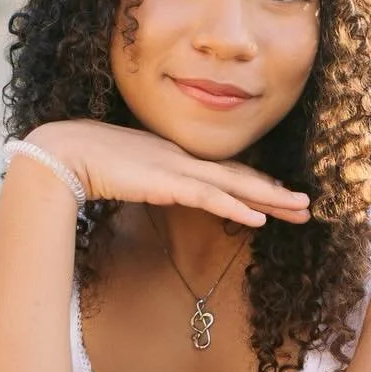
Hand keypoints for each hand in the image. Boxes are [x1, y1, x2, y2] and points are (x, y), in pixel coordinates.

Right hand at [27, 119, 310, 229]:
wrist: (63, 152)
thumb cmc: (85, 161)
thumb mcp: (126, 172)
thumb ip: (146, 179)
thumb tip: (153, 187)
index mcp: (174, 157)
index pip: (223, 173)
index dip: (254, 185)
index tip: (279, 197)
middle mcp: (183, 159)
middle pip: (240, 177)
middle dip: (275, 193)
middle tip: (307, 205)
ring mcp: (177, 169)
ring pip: (235, 186)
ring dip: (270, 199)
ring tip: (300, 210)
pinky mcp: (167, 182)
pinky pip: (210, 197)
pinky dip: (236, 207)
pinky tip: (259, 219)